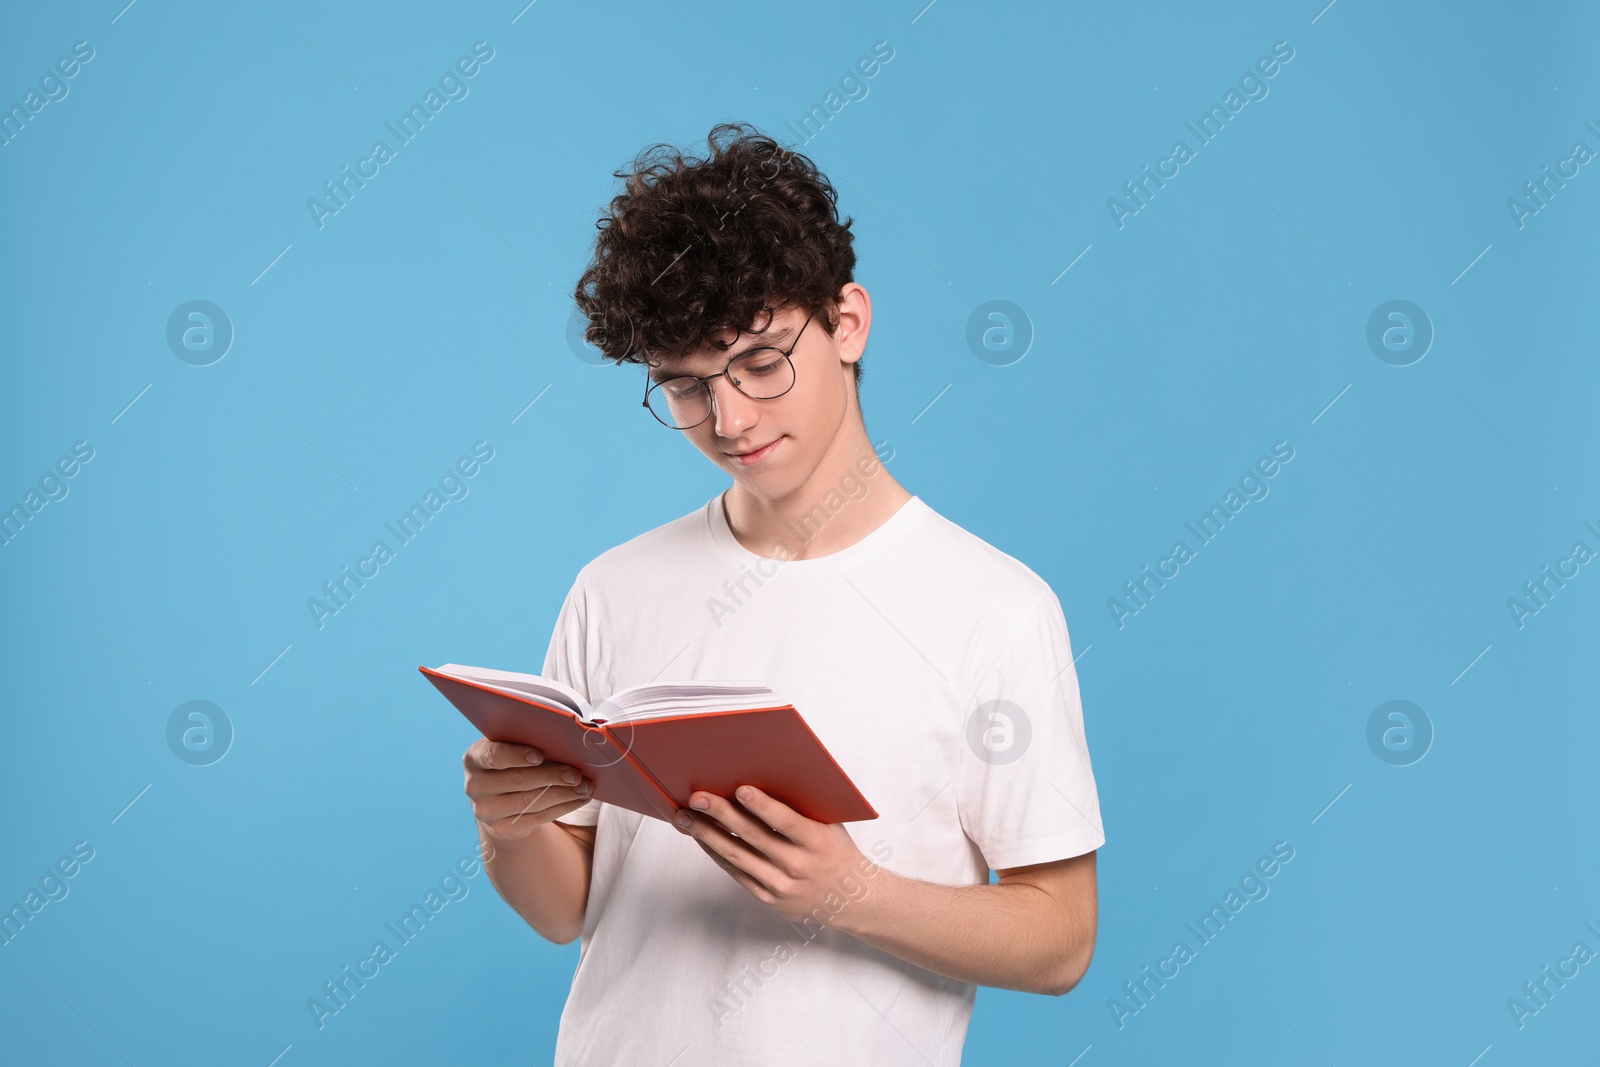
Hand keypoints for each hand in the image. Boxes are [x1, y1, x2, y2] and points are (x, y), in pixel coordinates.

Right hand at [463, 739, 592, 840]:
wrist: (499, 796)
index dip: (516, 756)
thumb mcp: (512, 746)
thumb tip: (565, 743)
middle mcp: (475, 786)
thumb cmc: (513, 760)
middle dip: (551, 777)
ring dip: (564, 794)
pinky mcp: (503, 829)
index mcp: (475, 758)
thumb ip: (529, 741)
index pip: (493, 756)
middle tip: (576, 774)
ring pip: (531, 802)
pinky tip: (580, 798)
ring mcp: (486, 811)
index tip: (539, 755)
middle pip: (517, 781)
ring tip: (585, 787)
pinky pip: (538, 818)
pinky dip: (564, 807)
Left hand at [673, 785, 879, 924]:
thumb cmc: (835, 850)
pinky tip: (701, 837)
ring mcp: (782, 885)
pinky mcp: (769, 899)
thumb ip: (801, 808)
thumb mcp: (829, 825)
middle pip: (753, 837)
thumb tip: (759, 779)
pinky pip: (736, 873)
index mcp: (818, 842)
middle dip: (721, 815)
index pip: (786, 821)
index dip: (763, 805)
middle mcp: (798, 865)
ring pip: (737, 856)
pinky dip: (716, 853)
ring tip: (684, 817)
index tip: (739, 788)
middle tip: (696, 797)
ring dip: (707, 835)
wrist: (851, 898)